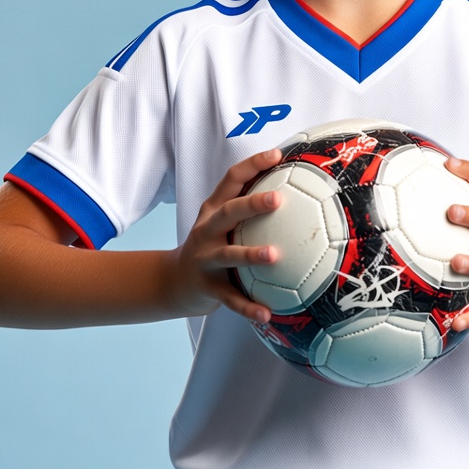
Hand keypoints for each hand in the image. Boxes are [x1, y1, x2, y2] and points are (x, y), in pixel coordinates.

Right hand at [168, 149, 282, 322]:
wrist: (175, 281)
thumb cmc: (211, 245)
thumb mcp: (221, 221)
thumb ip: (248, 207)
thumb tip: (294, 186)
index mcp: (214, 210)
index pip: (231, 179)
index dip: (253, 165)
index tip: (277, 155)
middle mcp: (207, 230)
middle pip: (228, 212)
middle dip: (252, 204)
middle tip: (277, 200)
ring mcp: (205, 258)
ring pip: (228, 255)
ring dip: (250, 254)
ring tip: (274, 256)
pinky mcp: (208, 287)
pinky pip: (230, 298)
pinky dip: (248, 306)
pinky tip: (267, 313)